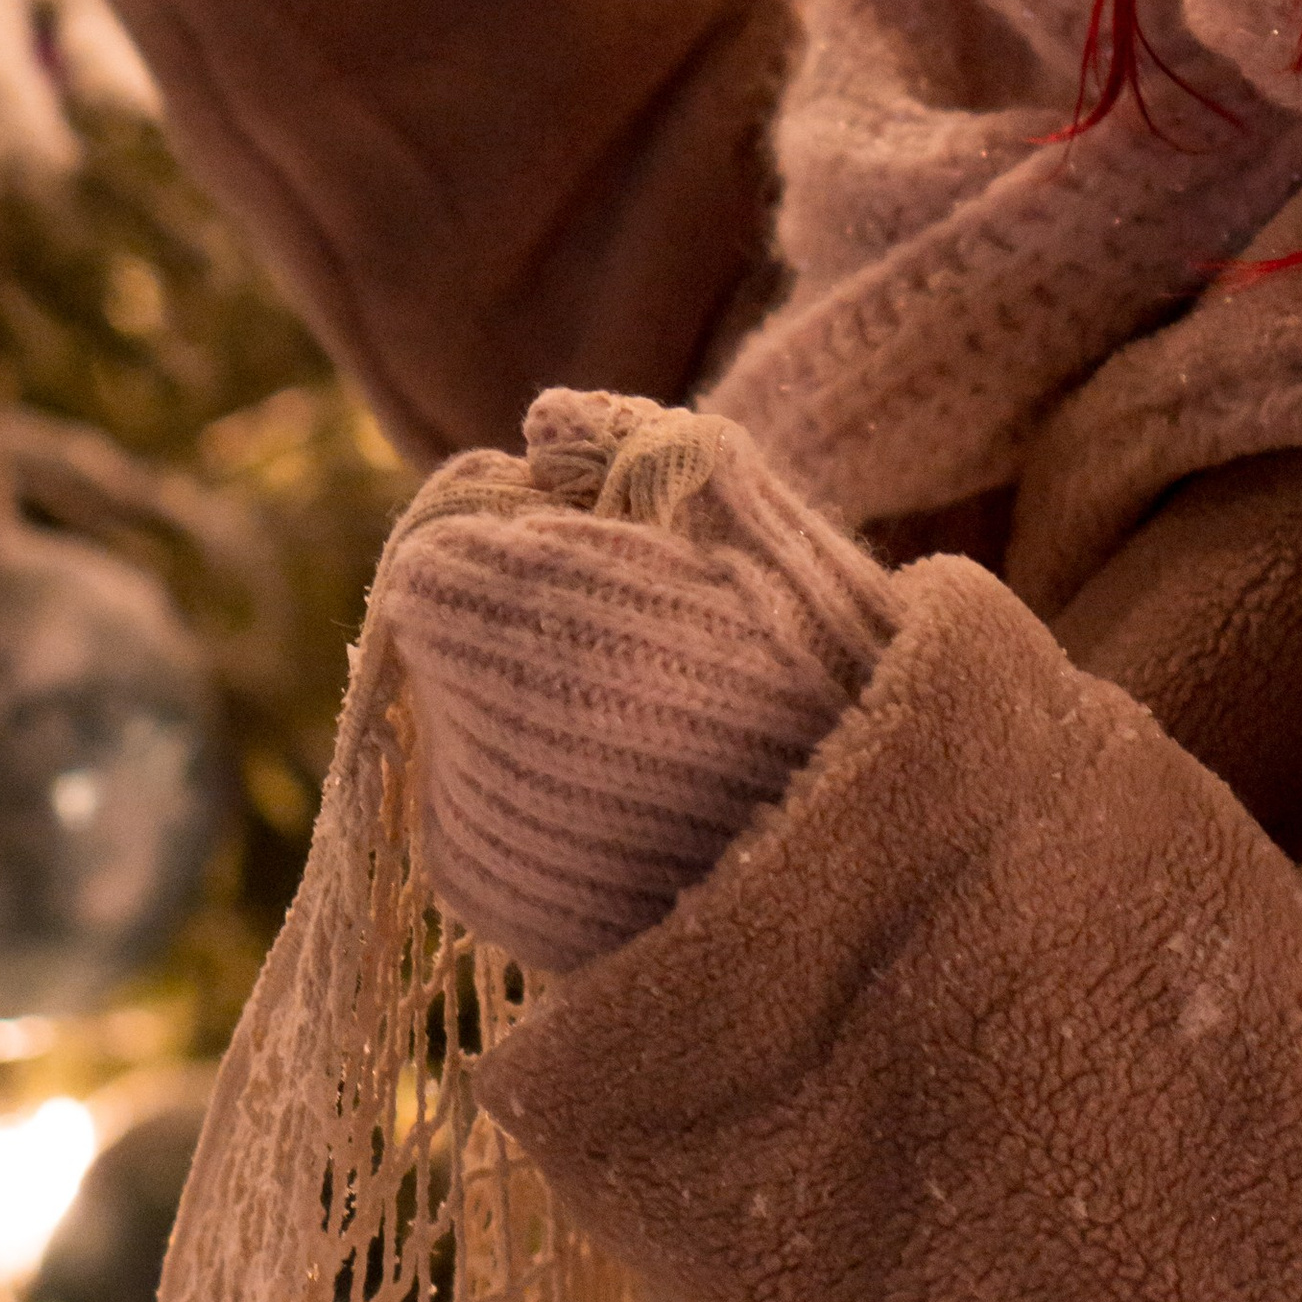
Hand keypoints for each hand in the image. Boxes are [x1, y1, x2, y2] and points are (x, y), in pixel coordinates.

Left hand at [384, 392, 901, 979]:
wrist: (862, 849)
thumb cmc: (819, 668)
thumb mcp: (747, 523)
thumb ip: (637, 450)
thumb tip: (543, 417)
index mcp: (517, 601)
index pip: (439, 555)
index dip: (512, 547)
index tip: (586, 564)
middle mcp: (470, 709)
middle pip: (440, 637)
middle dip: (510, 625)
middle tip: (626, 647)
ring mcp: (473, 808)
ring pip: (451, 719)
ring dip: (513, 708)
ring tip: (637, 728)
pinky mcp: (487, 883)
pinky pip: (470, 807)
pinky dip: (525, 791)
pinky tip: (618, 792)